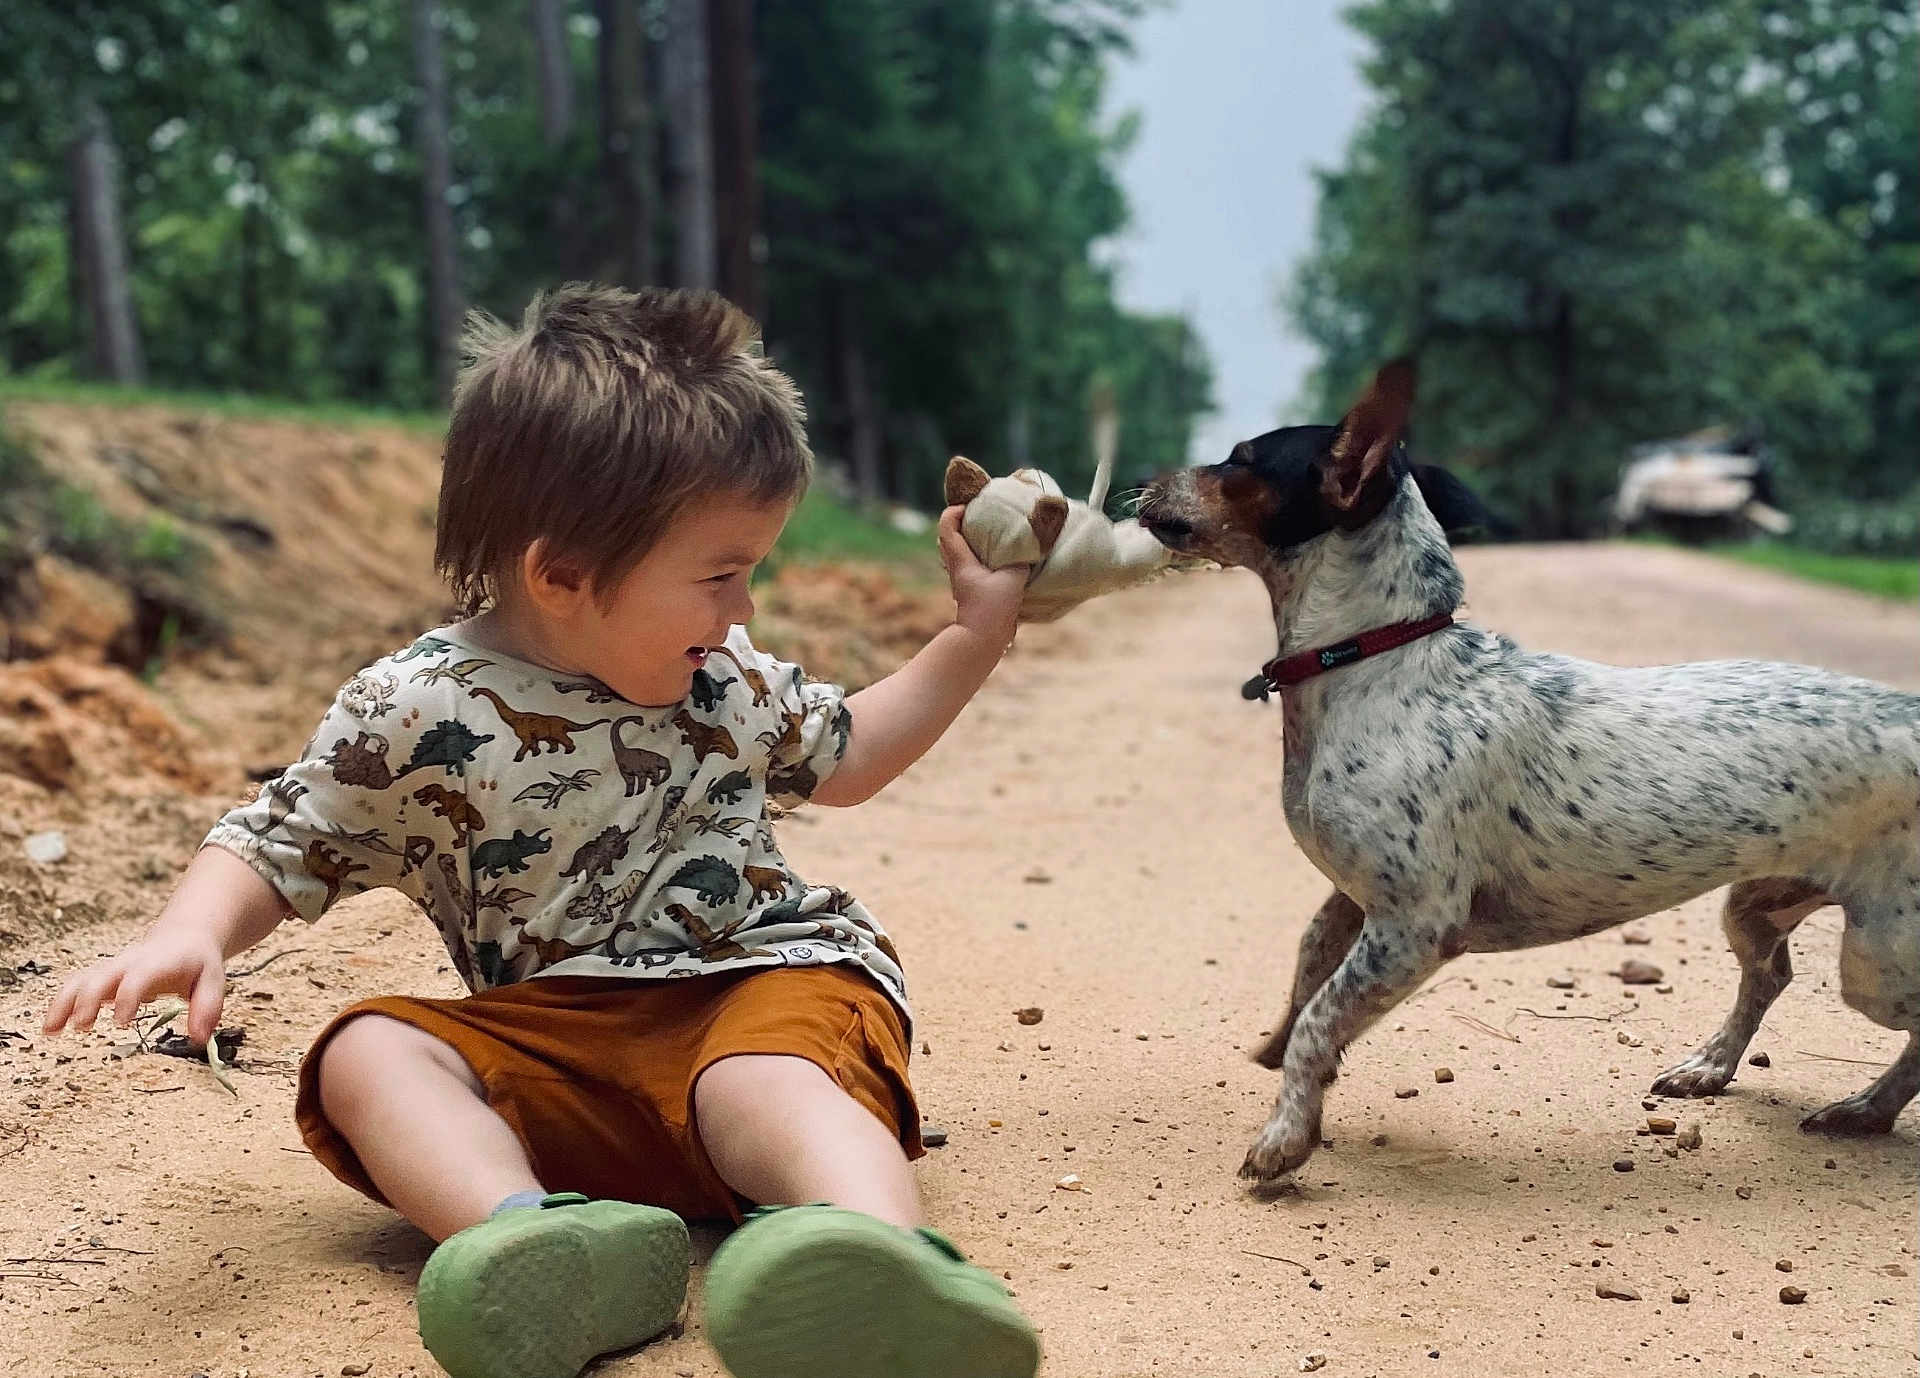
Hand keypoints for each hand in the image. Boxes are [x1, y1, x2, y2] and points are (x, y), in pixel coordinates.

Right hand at [42, 930, 227, 1046]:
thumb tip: (198, 1040)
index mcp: (158, 963)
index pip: (138, 977)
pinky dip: (61, 1004)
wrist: (184, 936)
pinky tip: (52, 1029)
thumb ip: (208, 1008)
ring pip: (80, 979)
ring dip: (64, 1003)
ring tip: (51, 1031)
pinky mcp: (102, 976)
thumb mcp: (214, 980)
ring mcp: (113, 968)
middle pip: (100, 975)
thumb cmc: (198, 962)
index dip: (127, 997)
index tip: (122, 1022)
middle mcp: (130, 963)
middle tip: (81, 1027)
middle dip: (87, 999)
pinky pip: (76, 986)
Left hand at [937, 505, 1027, 639]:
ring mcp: (962, 580)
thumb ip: (1021, 559)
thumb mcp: (1013, 577)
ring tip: (993, 535)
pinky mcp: (972, 590)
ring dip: (971, 540)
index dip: (955, 510)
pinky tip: (1000, 559)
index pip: (946, 526)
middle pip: (948, 537)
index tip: (973, 505)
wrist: (982, 639)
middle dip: (962, 522)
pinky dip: (980, 556)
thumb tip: (1031, 545)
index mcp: (961, 560)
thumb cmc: (993, 608)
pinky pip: (971, 565)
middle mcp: (957, 568)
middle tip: (982, 516)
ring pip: (959, 552)